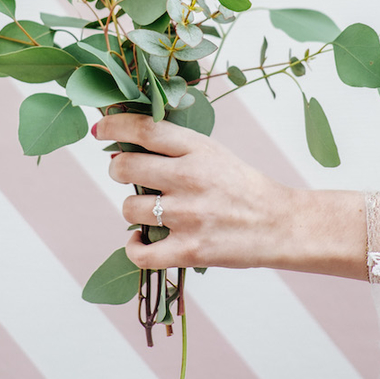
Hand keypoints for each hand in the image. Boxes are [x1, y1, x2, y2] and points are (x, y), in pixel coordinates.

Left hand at [94, 113, 367, 278]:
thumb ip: (174, 148)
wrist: (279, 224)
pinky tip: (141, 240)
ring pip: (129, 209)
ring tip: (148, 211)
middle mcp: (189, 178)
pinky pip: (140, 252)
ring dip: (131, 211)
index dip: (114, 126)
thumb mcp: (213, 153)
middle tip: (127, 174)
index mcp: (197, 149)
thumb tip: (122, 147)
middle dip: (118, 170)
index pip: (144, 128)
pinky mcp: (189, 250)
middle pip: (125, 167)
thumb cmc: (241, 187)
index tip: (101, 129)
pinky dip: (134, 247)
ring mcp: (188, 215)